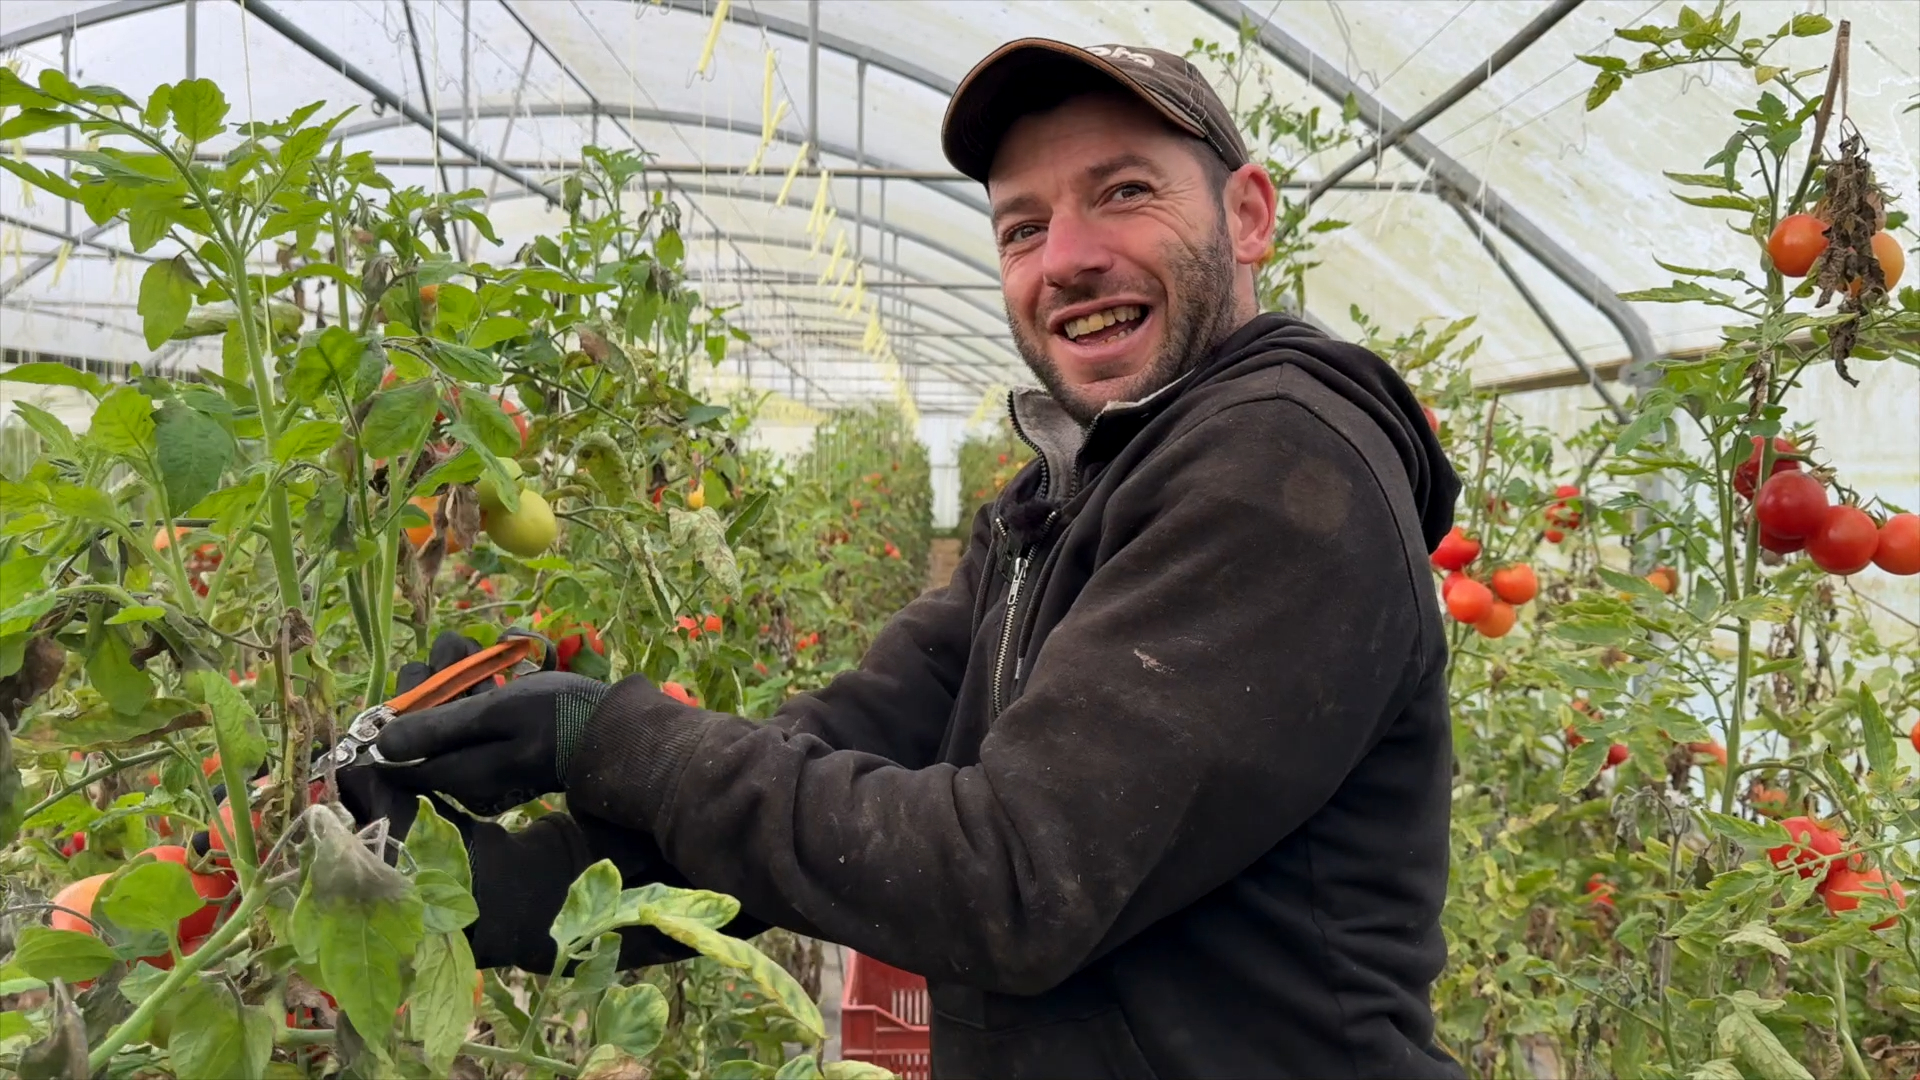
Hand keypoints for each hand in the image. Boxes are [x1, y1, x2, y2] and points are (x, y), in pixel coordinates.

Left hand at [368, 631, 608, 814]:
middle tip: (458, 652)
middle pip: (420, 732)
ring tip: (477, 653)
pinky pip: (469, 721)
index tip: (422, 676)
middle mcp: (462, 779)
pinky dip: (473, 691)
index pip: (397, 755)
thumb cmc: (558, 718)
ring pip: (444, 718)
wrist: (614, 733)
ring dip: (452, 677)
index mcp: (456, 776)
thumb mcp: (497, 714)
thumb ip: (439, 728)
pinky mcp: (499, 753)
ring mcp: (482, 767)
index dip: (397, 711)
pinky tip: (489, 667)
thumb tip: (381, 745)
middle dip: (430, 684)